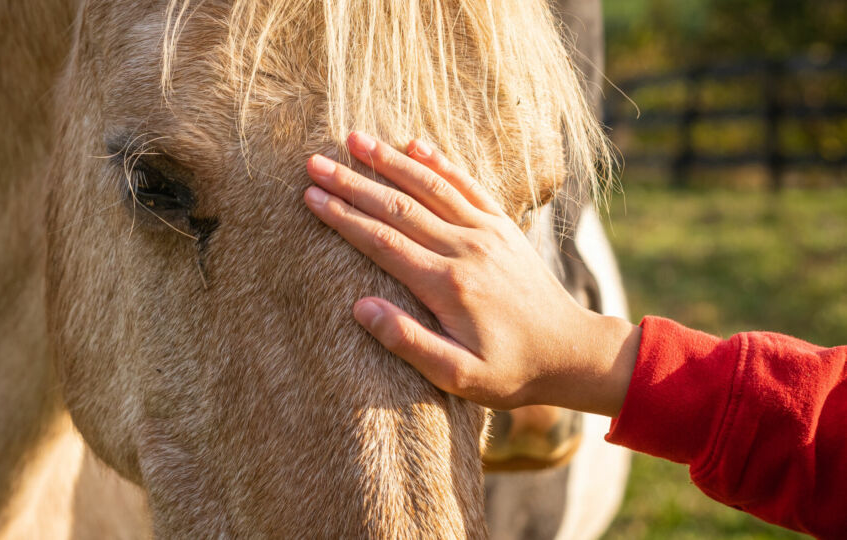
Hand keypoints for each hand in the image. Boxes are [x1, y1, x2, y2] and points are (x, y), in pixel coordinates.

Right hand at [303, 132, 639, 416]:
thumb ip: (408, 343)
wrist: (571, 353)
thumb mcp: (458, 376)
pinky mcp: (503, 226)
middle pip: (398, 207)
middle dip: (352, 182)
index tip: (311, 197)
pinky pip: (466, 185)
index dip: (343, 217)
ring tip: (353, 139)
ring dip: (389, 160)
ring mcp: (487, 232)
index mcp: (447, 285)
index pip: (383, 242)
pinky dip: (439, 162)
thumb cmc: (511, 371)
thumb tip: (360, 307)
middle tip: (315, 162)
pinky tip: (415, 143)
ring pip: (430, 186)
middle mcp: (465, 249)